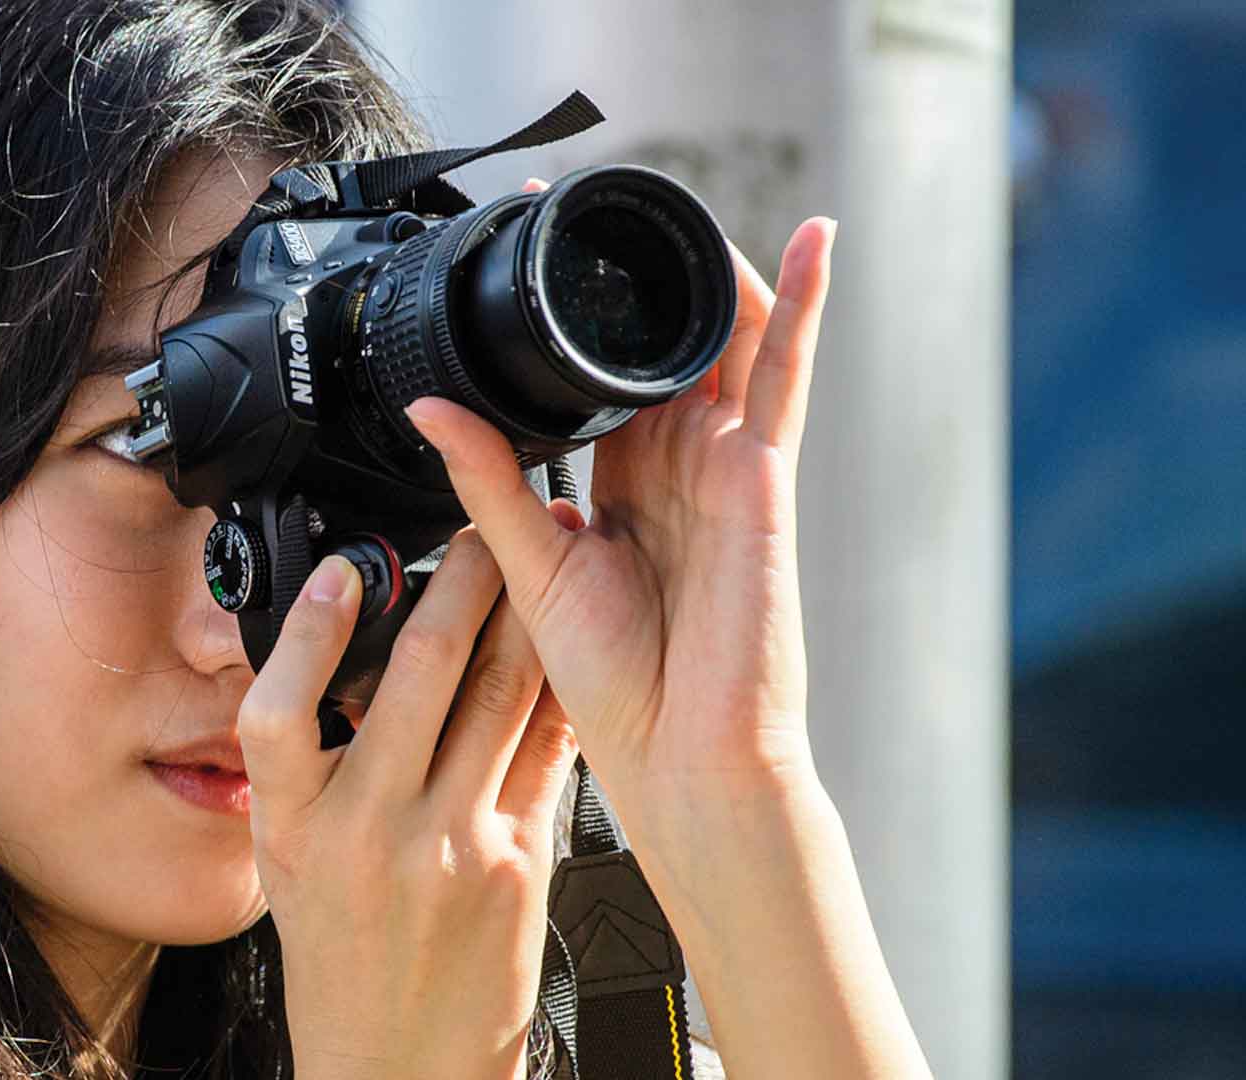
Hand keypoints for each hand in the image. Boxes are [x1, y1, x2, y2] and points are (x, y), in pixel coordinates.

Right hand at [237, 529, 579, 1079]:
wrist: (401, 1068)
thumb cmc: (346, 966)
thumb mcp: (293, 870)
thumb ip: (313, 777)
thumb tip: (345, 668)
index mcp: (295, 832)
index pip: (279, 713)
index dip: (308, 634)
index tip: (338, 573)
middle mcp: (369, 833)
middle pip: (419, 678)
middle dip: (461, 584)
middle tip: (482, 525)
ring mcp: (451, 845)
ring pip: (498, 698)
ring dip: (523, 616)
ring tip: (538, 560)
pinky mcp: (520, 860)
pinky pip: (546, 750)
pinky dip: (558, 691)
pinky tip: (570, 649)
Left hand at [403, 186, 835, 826]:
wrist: (685, 758)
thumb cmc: (619, 687)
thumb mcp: (532, 567)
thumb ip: (489, 478)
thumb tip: (430, 406)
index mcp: (623, 486)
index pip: (600, 378)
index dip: (573, 318)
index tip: (528, 249)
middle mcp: (678, 465)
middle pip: (666, 349)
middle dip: (635, 280)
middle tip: (590, 207)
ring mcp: (727, 464)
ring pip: (730, 344)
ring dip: (711, 273)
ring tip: (676, 209)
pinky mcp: (765, 473)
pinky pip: (787, 374)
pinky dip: (803, 306)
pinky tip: (815, 242)